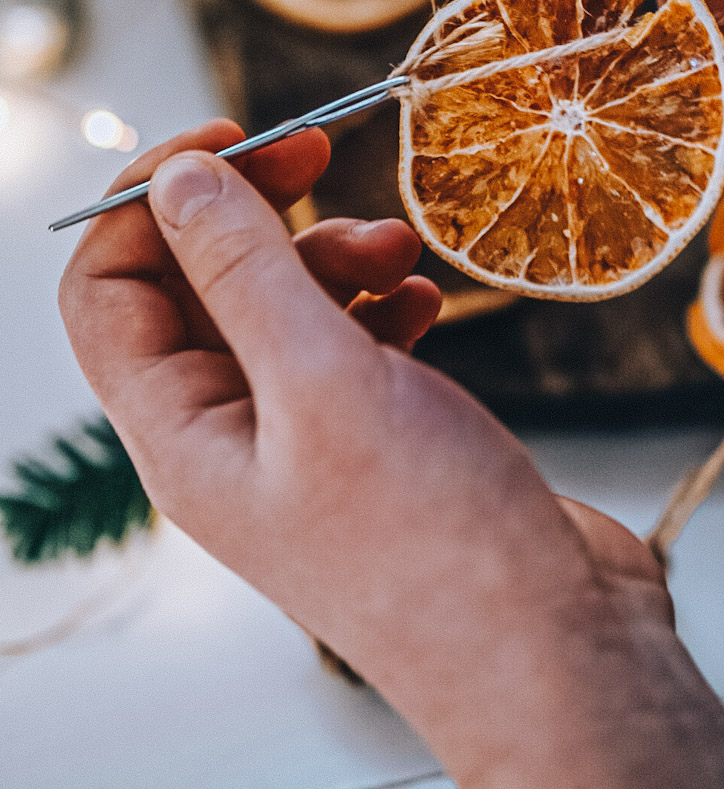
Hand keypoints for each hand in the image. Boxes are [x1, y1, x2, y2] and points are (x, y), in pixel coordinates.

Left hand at [58, 122, 723, 788]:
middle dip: (253, 210)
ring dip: (329, 255)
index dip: (146, 202)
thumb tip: (175, 181)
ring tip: (399, 251)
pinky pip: (347, 340)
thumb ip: (243, 272)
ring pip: (281, 306)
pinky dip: (377, 301)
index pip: (107, 288)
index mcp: (182, 433)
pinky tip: (422, 301)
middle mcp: (230, 434)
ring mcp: (304, 437)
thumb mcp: (324, 383)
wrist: (550, 651)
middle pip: (199, 285)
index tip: (227, 138)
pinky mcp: (372, 437)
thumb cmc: (432, 542)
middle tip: (316, 147)